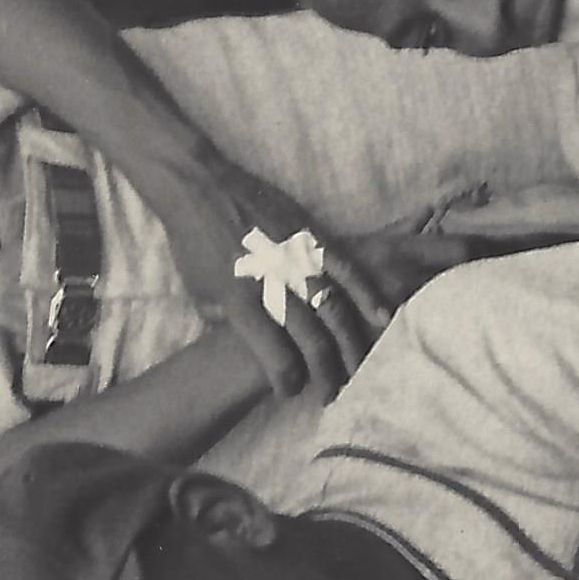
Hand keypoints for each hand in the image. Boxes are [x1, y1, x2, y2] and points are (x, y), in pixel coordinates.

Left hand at [170, 193, 406, 391]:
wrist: (199, 187)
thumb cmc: (194, 243)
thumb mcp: (200, 293)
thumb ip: (226, 322)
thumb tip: (248, 344)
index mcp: (241, 304)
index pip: (275, 356)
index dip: (288, 381)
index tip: (294, 391)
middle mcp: (273, 283)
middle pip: (312, 339)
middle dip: (328, 372)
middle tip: (335, 390)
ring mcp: (295, 258)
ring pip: (335, 308)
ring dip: (353, 342)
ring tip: (364, 366)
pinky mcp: (310, 236)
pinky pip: (346, 269)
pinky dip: (368, 295)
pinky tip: (384, 317)